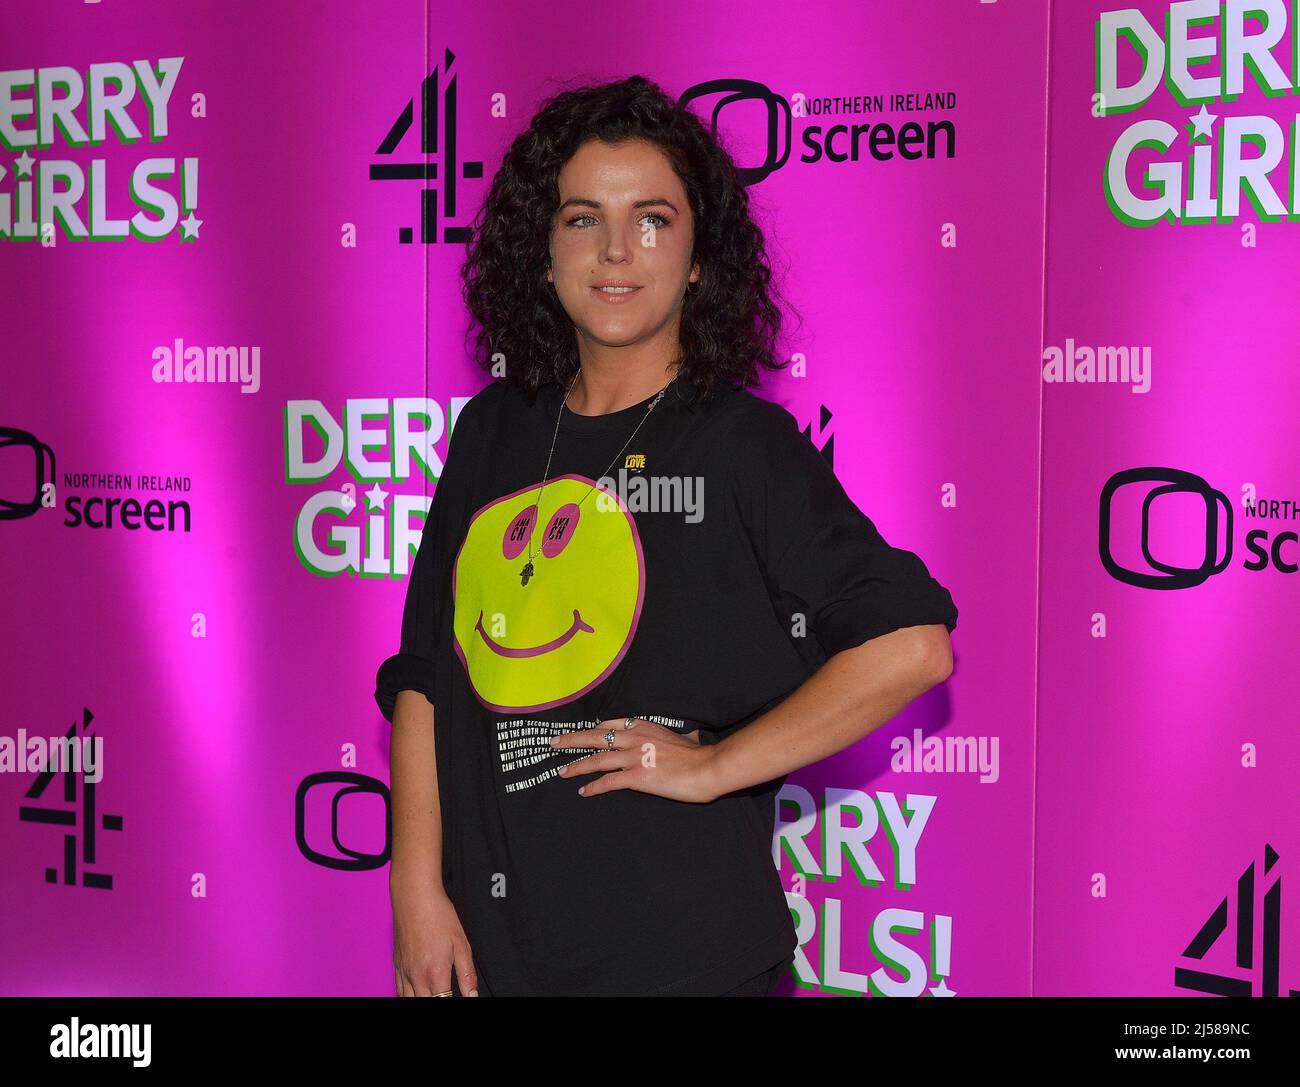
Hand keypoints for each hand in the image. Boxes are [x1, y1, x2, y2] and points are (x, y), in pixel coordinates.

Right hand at [391, 872, 478, 996]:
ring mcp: (404, 971)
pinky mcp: (396, 965)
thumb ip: (467, 973)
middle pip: (426, 1003)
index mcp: (436, 972)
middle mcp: (417, 976)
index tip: (458, 997)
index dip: (452, 1001)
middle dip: (437, 1001)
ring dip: (422, 999)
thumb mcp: (461, 944)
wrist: (415, 897)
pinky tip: (417, 993)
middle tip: (446, 993)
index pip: (443, 1002)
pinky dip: (408, 996)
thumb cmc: (439, 916)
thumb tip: (472, 995)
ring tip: (432, 994)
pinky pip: (398, 990)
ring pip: (409, 1001)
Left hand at [550, 716, 718, 803]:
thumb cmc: (699, 754)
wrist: (707, 767)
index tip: (582, 733)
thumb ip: (681, 736)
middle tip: (554, 742)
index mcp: (643, 726)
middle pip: (595, 737)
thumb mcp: (685, 736)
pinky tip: (583, 791)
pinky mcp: (636, 777)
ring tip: (562, 772)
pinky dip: (593, 787)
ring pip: (596, 760)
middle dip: (571, 740)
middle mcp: (634, 738)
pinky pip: (608, 782)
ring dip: (576, 766)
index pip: (610, 724)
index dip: (593, 729)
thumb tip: (691, 735)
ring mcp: (633, 757)